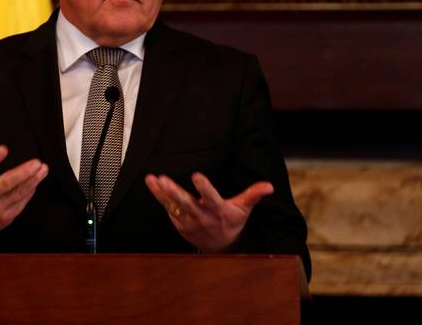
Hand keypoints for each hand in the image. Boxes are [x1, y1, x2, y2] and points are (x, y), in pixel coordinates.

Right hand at [0, 136, 47, 245]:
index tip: (4, 149)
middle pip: (5, 184)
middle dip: (22, 173)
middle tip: (37, 162)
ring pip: (17, 194)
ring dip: (32, 181)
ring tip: (43, 169)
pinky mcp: (5, 217)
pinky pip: (20, 203)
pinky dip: (29, 193)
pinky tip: (36, 182)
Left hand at [145, 172, 272, 252]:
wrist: (220, 247)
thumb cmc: (231, 222)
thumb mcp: (243, 209)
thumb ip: (253, 195)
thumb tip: (269, 186)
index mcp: (217, 210)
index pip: (211, 197)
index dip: (204, 187)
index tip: (196, 175)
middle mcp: (201, 216)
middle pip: (186, 203)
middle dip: (174, 192)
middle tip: (164, 180)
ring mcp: (188, 221)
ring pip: (173, 206)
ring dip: (161, 193)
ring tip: (152, 179)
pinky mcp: (179, 223)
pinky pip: (167, 208)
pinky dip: (159, 197)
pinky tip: (152, 184)